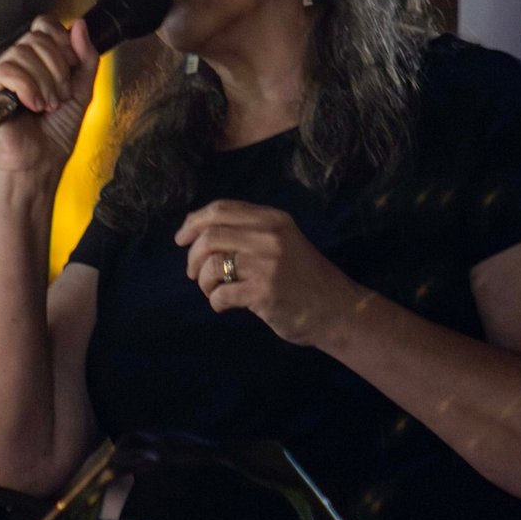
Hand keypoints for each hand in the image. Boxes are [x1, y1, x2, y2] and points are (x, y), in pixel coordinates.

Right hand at [0, 15, 98, 175]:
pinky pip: (6, 70)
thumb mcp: (82, 90)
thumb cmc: (55, 133)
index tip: (71, 67)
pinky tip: (31, 105)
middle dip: (56, 68)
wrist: (41, 162)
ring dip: (43, 82)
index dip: (61, 41)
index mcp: (37, 59)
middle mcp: (17, 63)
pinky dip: (26, 87)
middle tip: (59, 95)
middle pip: (36, 38)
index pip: (44, 25)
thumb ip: (86, 57)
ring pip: (22, 52)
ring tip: (46, 104)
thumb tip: (79, 26)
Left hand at [174, 199, 360, 348]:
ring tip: (213, 292)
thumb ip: (249, 231)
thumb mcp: (283, 241)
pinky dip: (215, 301)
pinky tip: (224, 306)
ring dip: (203, 282)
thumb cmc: (305, 278)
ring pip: (211, 264)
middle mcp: (269, 236)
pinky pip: (221, 293)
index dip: (193, 222)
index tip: (181, 239)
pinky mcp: (264, 292)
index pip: (221, 209)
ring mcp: (267, 263)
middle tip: (194, 274)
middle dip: (192, 256)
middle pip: (209, 235)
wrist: (339, 310)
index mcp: (272, 219)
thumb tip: (198, 230)